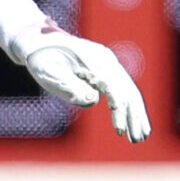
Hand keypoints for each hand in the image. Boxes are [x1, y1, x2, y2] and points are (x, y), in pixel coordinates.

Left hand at [13, 32, 152, 140]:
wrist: (39, 40)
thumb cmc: (42, 59)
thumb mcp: (50, 73)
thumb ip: (71, 86)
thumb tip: (93, 100)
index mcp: (95, 60)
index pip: (115, 88)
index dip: (120, 111)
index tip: (120, 131)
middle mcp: (107, 60)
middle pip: (128, 90)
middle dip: (135, 116)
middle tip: (138, 140)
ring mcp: (108, 64)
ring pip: (128, 90)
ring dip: (136, 114)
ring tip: (140, 137)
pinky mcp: (106, 70)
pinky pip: (122, 89)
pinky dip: (128, 107)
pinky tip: (131, 122)